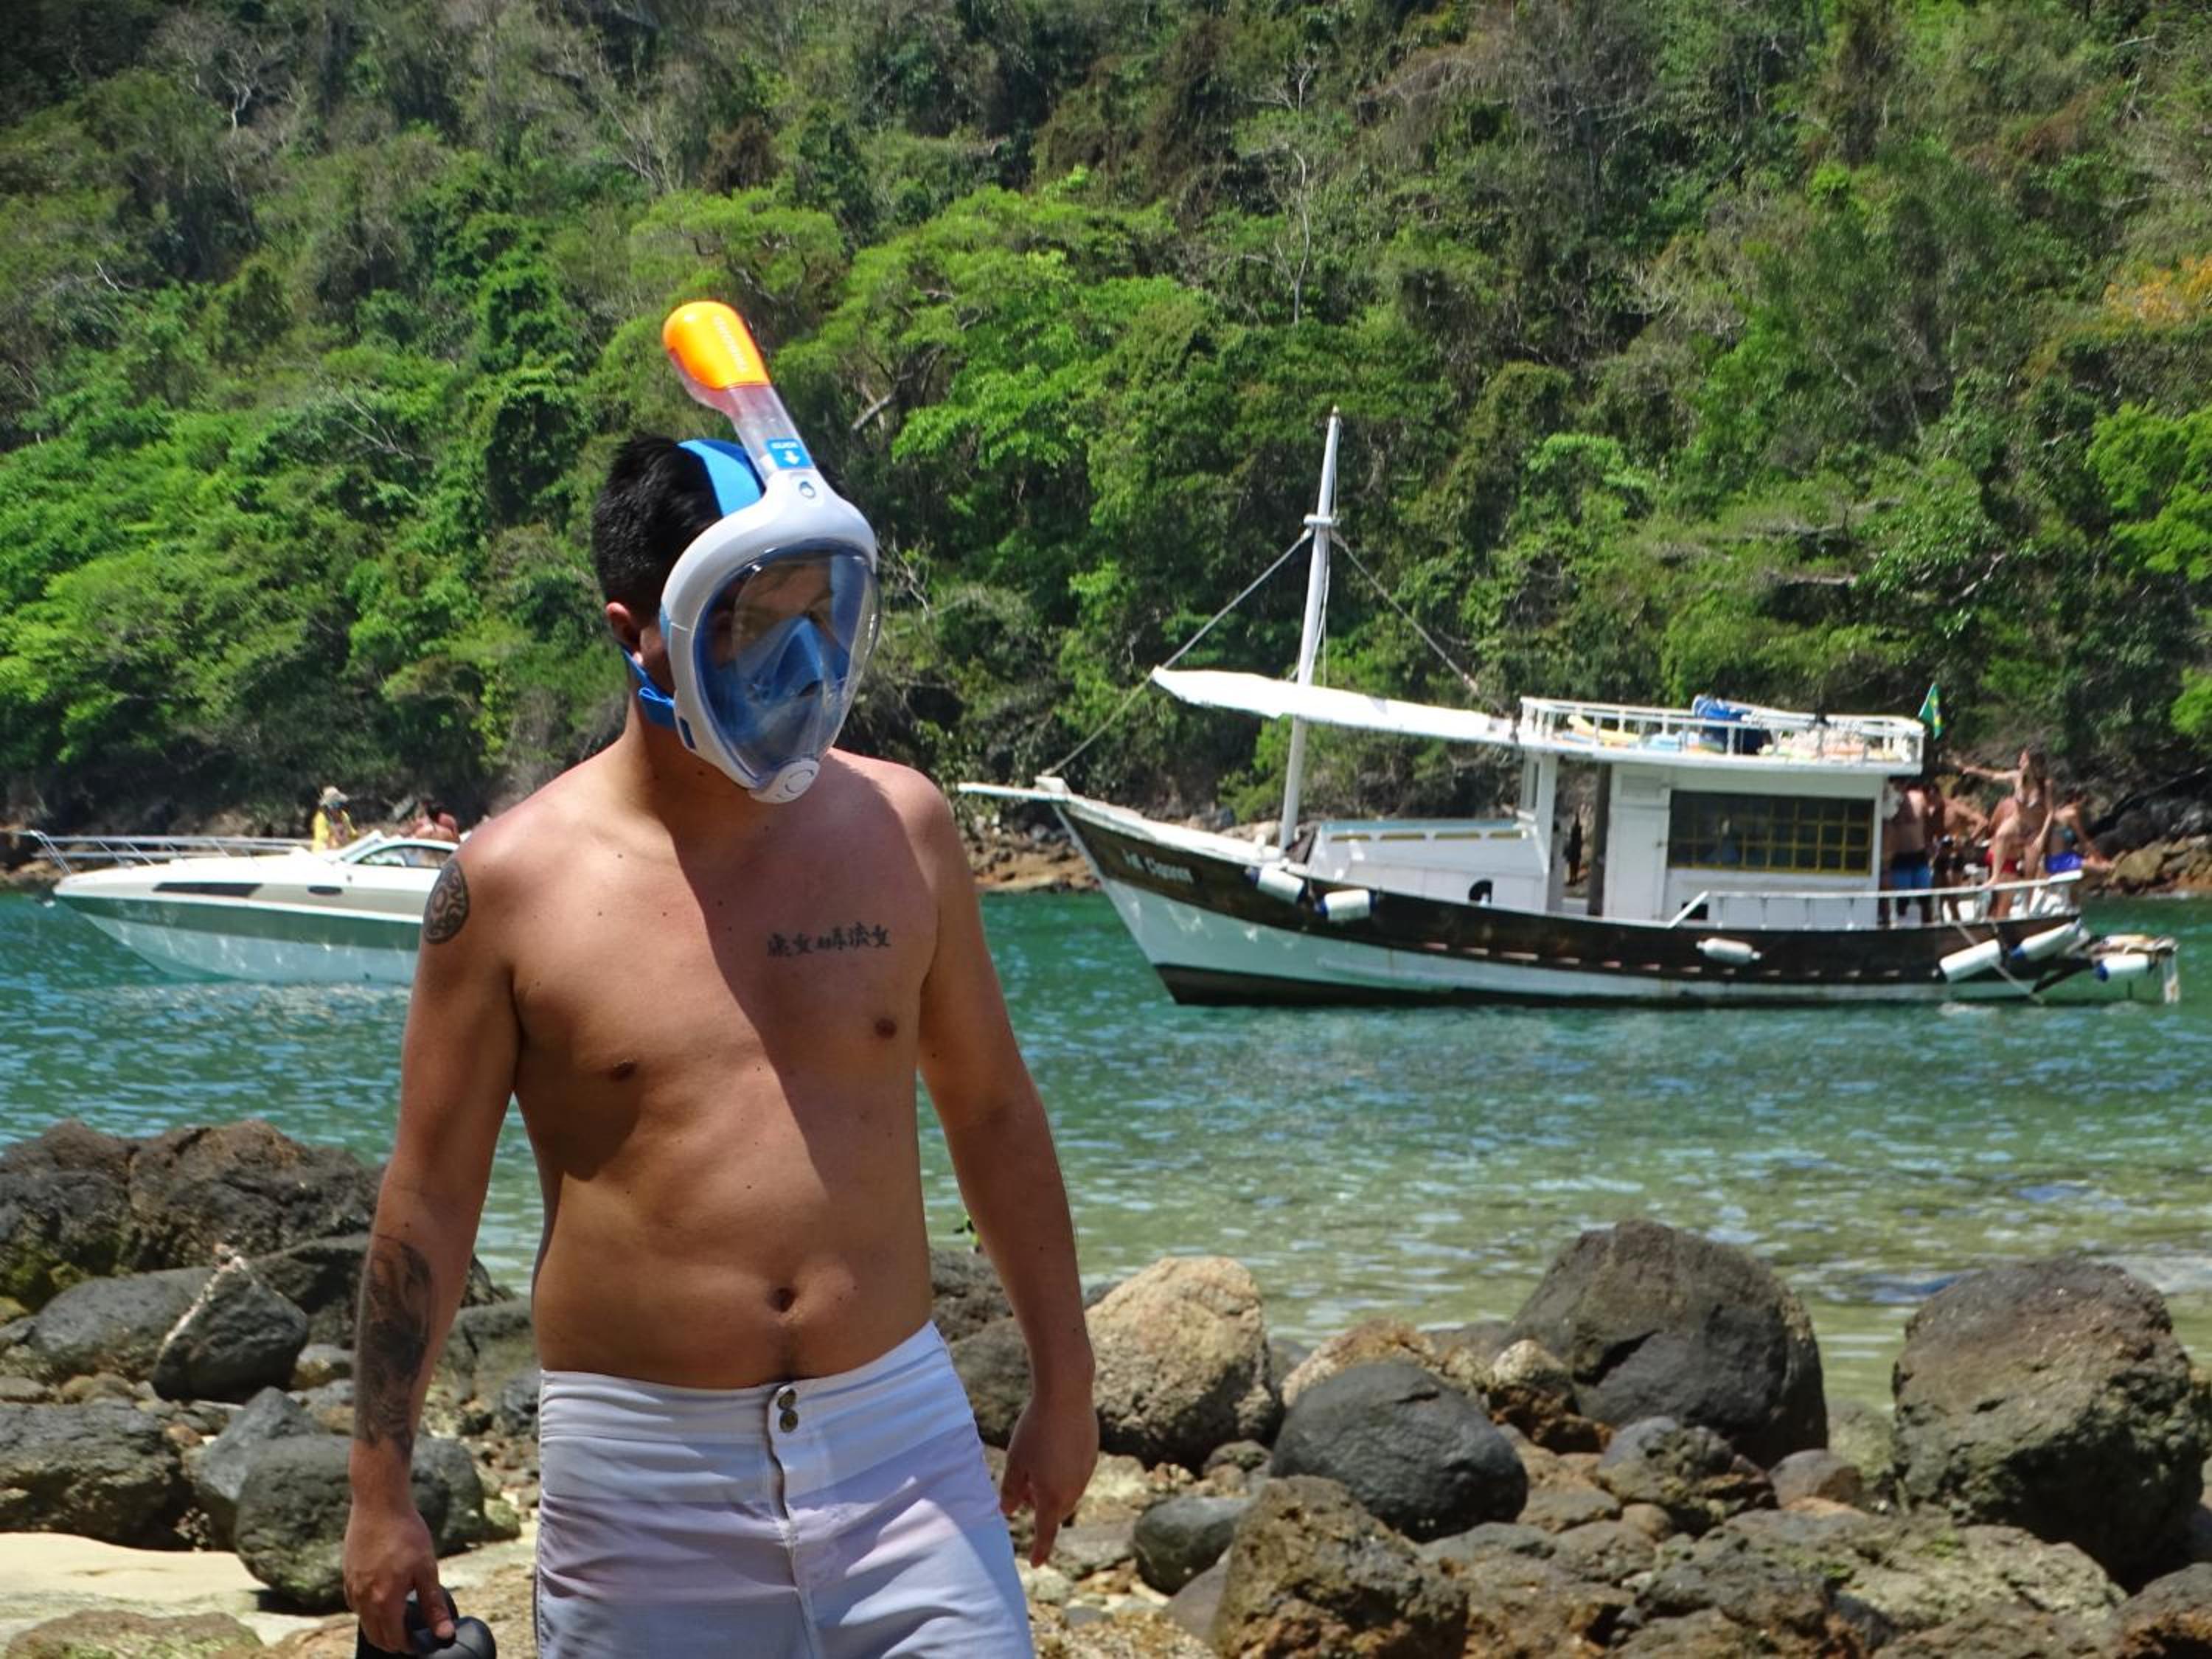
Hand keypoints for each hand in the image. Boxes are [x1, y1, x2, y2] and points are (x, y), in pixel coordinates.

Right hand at [344, 1498, 450, 1652]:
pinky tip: (379, 1603)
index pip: (394, 1639)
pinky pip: (354, 1605)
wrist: (379, 1504)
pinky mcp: (347, 1575)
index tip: (420, 1644)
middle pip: (376, 1635)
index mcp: (384, 1601)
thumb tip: (444, 1634)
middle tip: (410, 1638)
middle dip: (393, 1642)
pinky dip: (367, 1612)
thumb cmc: (406, 1533)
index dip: (408, 1646)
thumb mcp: (427, 1569)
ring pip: (363, 1622)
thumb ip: (434, 1605)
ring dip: (379, 1628)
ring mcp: (352, 1587)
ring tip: (398, 1623)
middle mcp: (363, 1599)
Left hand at [998, 1385, 1099, 1566]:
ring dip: (1050, 1490)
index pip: (1046, 1533)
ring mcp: (1086, 1473)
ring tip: (1033, 1468)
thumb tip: (1006, 1512)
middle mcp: (1073, 1490)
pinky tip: (1050, 1450)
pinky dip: (1061, 1474)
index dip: (1040, 1550)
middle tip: (1021, 1491)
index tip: (1036, 1563)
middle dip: (1039, 1508)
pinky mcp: (1091, 1456)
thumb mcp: (1015, 1461)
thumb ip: (1010, 1491)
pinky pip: (1075, 1475)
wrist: (1067, 1395)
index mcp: (1052, 1496)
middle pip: (1055, 1511)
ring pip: (1066, 1493)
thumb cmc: (1035, 1429)